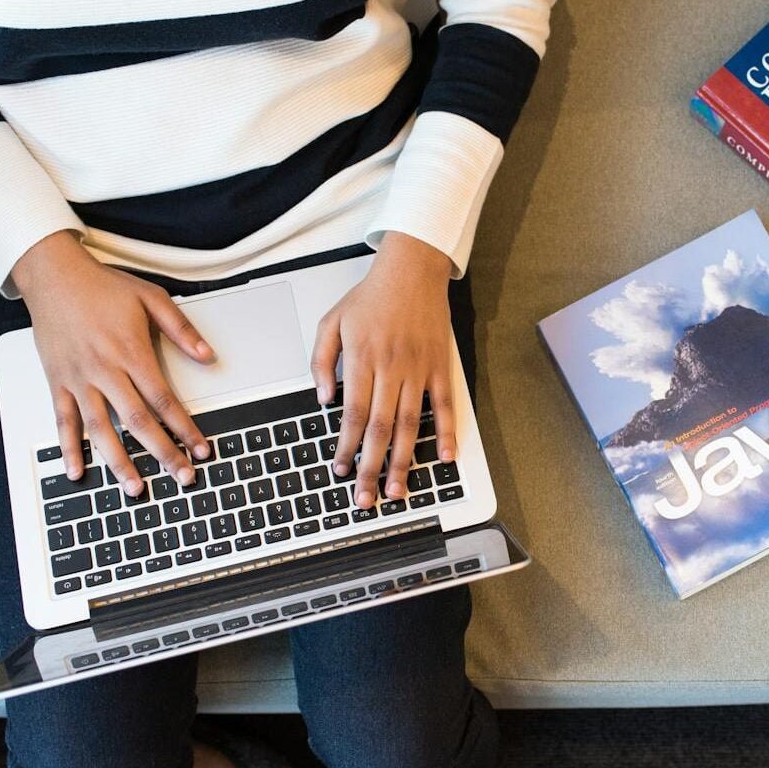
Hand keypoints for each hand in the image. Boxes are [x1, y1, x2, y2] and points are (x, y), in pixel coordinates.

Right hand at [11, 231, 213, 494]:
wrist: (54, 275)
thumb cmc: (102, 286)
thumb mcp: (151, 298)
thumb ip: (182, 330)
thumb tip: (209, 356)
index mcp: (131, 352)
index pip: (164, 400)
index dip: (184, 428)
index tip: (201, 448)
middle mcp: (104, 370)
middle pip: (137, 421)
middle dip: (162, 453)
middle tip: (181, 477)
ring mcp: (78, 379)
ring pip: (100, 429)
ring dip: (119, 462)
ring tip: (135, 488)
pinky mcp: (57, 381)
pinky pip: (63, 420)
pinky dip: (69, 448)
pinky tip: (78, 471)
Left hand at [309, 233, 458, 508]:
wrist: (412, 270)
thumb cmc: (371, 297)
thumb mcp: (331, 322)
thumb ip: (321, 361)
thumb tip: (324, 400)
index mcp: (363, 360)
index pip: (352, 414)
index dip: (346, 447)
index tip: (341, 470)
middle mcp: (392, 369)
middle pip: (380, 428)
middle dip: (371, 467)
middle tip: (366, 498)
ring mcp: (419, 370)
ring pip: (410, 424)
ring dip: (403, 460)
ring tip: (397, 489)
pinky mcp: (440, 367)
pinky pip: (445, 405)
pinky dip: (447, 432)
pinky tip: (443, 458)